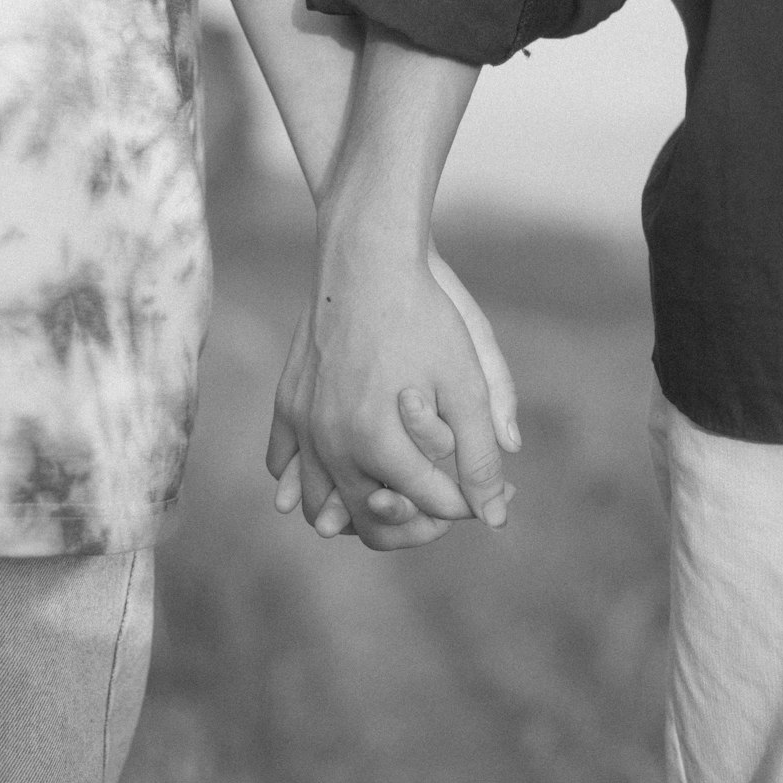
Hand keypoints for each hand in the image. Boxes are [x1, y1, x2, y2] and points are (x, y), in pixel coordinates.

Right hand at [267, 241, 518, 548]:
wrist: (365, 260)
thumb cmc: (424, 317)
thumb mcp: (466, 384)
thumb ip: (480, 456)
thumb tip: (496, 518)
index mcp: (380, 445)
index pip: (432, 505)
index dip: (468, 503)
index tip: (487, 490)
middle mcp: (333, 445)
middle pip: (372, 522)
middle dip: (414, 523)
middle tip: (442, 507)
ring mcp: (302, 426)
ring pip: (319, 505)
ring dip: (356, 512)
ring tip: (393, 498)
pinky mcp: (286, 404)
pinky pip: (286, 465)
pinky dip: (308, 479)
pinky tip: (341, 469)